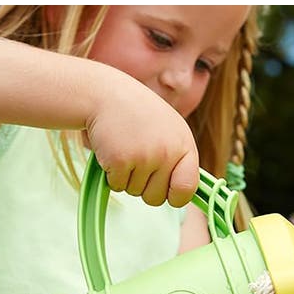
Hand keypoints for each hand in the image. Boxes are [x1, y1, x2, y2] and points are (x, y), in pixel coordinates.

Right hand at [85, 69, 198, 207]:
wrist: (106, 95)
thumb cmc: (139, 115)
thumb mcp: (170, 132)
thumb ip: (178, 160)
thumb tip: (180, 195)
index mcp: (184, 146)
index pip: (187, 188)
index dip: (175, 197)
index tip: (167, 192)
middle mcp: (167, 153)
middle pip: (157, 198)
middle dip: (144, 187)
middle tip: (137, 159)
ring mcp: (144, 157)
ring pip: (134, 192)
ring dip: (126, 177)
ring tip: (126, 148)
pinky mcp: (121, 160)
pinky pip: (117, 186)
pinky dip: (111, 174)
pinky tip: (113, 150)